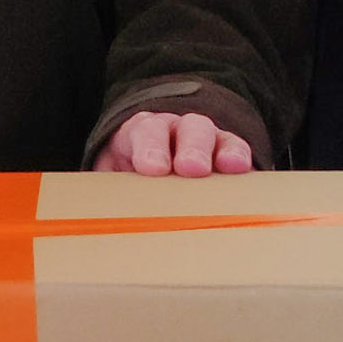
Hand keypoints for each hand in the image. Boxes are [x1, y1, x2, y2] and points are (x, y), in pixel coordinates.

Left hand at [93, 111, 254, 177]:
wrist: (153, 159)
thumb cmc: (131, 172)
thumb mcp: (111, 175)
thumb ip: (106, 187)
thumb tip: (93, 212)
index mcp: (142, 132)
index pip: (145, 132)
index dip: (149, 148)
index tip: (151, 168)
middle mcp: (176, 129)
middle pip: (185, 129)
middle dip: (189, 147)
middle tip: (190, 168)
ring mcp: (206, 139)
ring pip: (216, 136)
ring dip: (221, 151)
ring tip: (228, 167)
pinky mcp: (229, 154)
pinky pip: (239, 151)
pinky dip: (244, 160)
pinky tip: (249, 172)